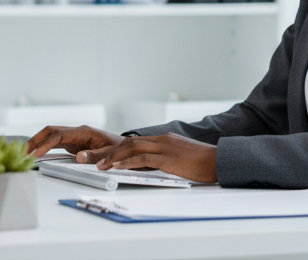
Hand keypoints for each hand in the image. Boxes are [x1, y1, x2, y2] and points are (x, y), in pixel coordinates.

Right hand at [26, 125, 122, 157]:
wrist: (124, 148)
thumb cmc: (118, 149)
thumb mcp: (110, 153)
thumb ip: (95, 156)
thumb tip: (79, 157)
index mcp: (84, 131)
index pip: (60, 135)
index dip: (47, 144)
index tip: (36, 154)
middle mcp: (76, 132)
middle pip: (51, 130)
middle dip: (36, 139)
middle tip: (24, 151)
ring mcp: (73, 137)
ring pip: (51, 135)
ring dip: (38, 142)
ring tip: (25, 153)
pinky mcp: (72, 143)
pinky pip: (55, 143)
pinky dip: (45, 147)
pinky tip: (37, 154)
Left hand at [78, 133, 217, 183]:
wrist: (218, 161)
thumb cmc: (201, 163)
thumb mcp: (178, 158)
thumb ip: (162, 159)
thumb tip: (148, 166)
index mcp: (162, 139)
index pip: (131, 142)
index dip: (113, 149)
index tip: (98, 155)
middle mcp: (160, 140)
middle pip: (126, 143)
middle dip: (105, 151)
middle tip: (88, 158)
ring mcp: (164, 147)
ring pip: (131, 149)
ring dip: (112, 157)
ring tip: (98, 164)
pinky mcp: (169, 158)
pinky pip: (144, 160)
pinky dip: (128, 163)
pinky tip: (117, 167)